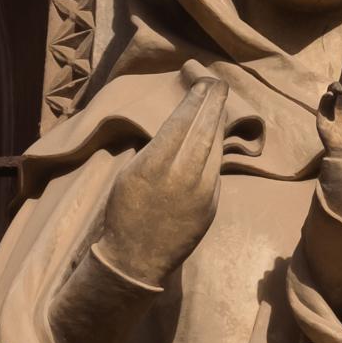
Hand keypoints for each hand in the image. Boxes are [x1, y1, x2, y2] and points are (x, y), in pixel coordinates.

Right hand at [96, 72, 241, 285]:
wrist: (136, 260)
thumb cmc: (123, 214)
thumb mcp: (130, 174)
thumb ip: (156, 150)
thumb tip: (178, 126)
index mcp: (156, 165)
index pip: (184, 122)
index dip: (196, 99)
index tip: (203, 82)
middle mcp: (184, 176)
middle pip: (206, 130)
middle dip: (214, 104)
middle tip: (218, 84)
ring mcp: (203, 192)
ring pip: (215, 148)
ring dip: (217, 124)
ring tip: (217, 105)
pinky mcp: (212, 204)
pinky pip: (216, 168)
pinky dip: (215, 148)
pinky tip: (214, 137)